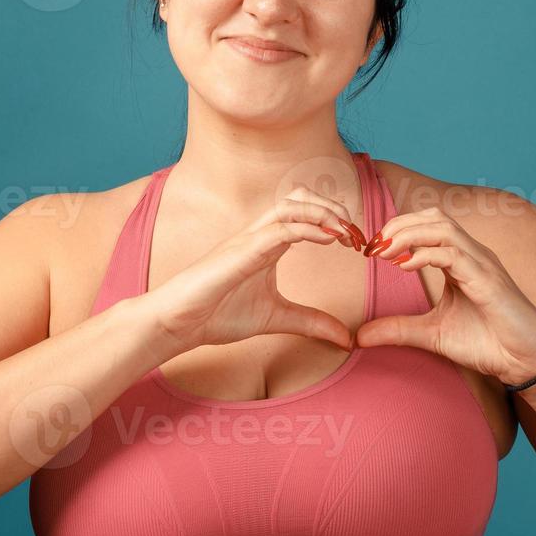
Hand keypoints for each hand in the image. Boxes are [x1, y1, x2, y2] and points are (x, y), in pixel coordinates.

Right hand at [147, 185, 370, 352]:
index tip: (356, 241)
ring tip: (346, 231)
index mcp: (266, 244)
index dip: (334, 218)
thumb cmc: (217, 315)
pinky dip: (309, 227)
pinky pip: (280, 229)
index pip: (304, 212)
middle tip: (355, 233)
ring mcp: (249, 239)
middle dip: (333, 207)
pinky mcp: (241, 251)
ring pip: (291, 205)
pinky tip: (330, 238)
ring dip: (325, 212)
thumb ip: (311, 322)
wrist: (179, 324)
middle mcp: (259, 234)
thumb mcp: (278, 319)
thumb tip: (345, 338)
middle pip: (300, 197)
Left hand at [355, 206, 535, 387]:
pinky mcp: (488, 281)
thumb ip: (397, 329)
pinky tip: (404, 267)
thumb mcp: (431, 334)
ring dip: (408, 234)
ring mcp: (482, 264)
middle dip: (398, 225)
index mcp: (460, 260)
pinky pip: (454, 254)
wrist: (523, 363)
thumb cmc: (486, 343)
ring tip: (385, 252)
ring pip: (443, 228)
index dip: (396, 230)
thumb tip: (360, 336)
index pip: (427, 225)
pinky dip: (425, 254)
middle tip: (372, 247)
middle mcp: (472, 255)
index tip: (370, 250)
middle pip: (433, 217)